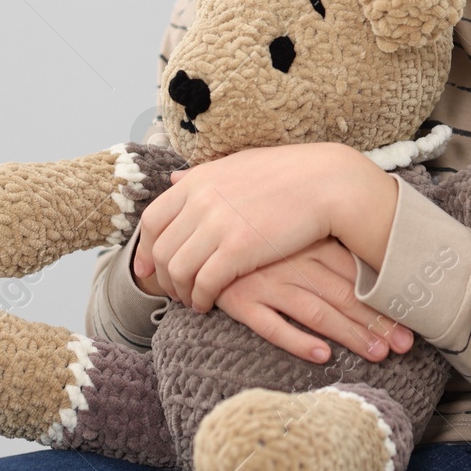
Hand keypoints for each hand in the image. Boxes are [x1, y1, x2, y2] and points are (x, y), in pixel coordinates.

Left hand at [133, 142, 360, 312]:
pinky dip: (201, 299)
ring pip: (178, 271)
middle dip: (163, 277)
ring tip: (193, 301)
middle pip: (162, 250)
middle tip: (174, 292)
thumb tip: (173, 179)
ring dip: (181, 292)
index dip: (145, 249)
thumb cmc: (288, 173)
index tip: (147, 268)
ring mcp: (217, 225)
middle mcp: (201, 201)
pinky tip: (209, 305)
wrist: (325, 183)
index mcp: (198, 180)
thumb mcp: (237, 165)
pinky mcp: (237, 250)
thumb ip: (202, 176)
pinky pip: (204, 284)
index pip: (153, 220)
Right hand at [215, 236, 414, 364]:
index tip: (410, 319)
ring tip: (377, 354)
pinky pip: (272, 325)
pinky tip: (323, 355)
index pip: (354, 271)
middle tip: (404, 345)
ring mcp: (266, 282)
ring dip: (349, 334)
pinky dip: (298, 341)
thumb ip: (325, 238)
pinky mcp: (240, 300)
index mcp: (307, 240)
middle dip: (376, 322)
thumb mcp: (291, 226)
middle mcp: (291, 261)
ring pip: (316, 312)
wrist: (196, 232)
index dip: (382, 298)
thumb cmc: (253, 229)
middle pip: (343, 294)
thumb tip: (371, 257)